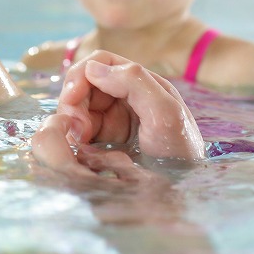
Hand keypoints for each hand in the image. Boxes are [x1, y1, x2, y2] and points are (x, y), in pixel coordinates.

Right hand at [54, 51, 205, 160]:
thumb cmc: (181, 154)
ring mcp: (114, 120)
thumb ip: (134, 82)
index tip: (71, 98)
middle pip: (84, 85)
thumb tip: (92, 68)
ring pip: (78, 108)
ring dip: (73, 123)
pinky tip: (84, 152)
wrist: (182, 190)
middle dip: (74, 103)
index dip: (81, 75)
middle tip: (79, 131)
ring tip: (83, 144)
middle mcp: (126, 98)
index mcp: (142, 83)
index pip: (101, 62)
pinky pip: (80, 132)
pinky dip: (74, 138)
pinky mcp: (105, 142)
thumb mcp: (165, 114)